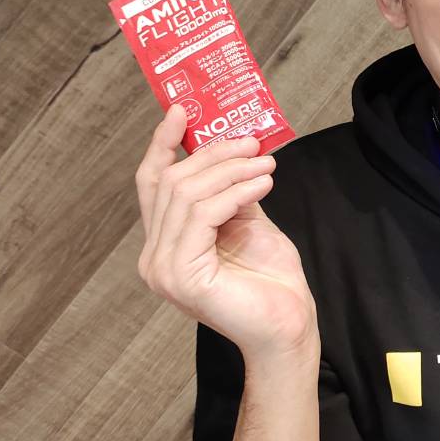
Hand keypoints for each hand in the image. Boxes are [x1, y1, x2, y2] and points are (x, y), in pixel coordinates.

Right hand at [135, 102, 318, 358]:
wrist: (287, 329)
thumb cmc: (271, 283)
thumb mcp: (248, 224)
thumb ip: (231, 193)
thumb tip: (232, 151)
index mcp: (164, 244)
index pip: (152, 183)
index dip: (162, 144)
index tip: (182, 111)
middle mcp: (153, 257)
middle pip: (171, 182)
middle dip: (212, 154)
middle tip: (251, 142)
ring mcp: (162, 269)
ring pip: (187, 193)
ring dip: (230, 170)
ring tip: (266, 163)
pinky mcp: (181, 275)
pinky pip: (203, 214)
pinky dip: (236, 192)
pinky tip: (263, 184)